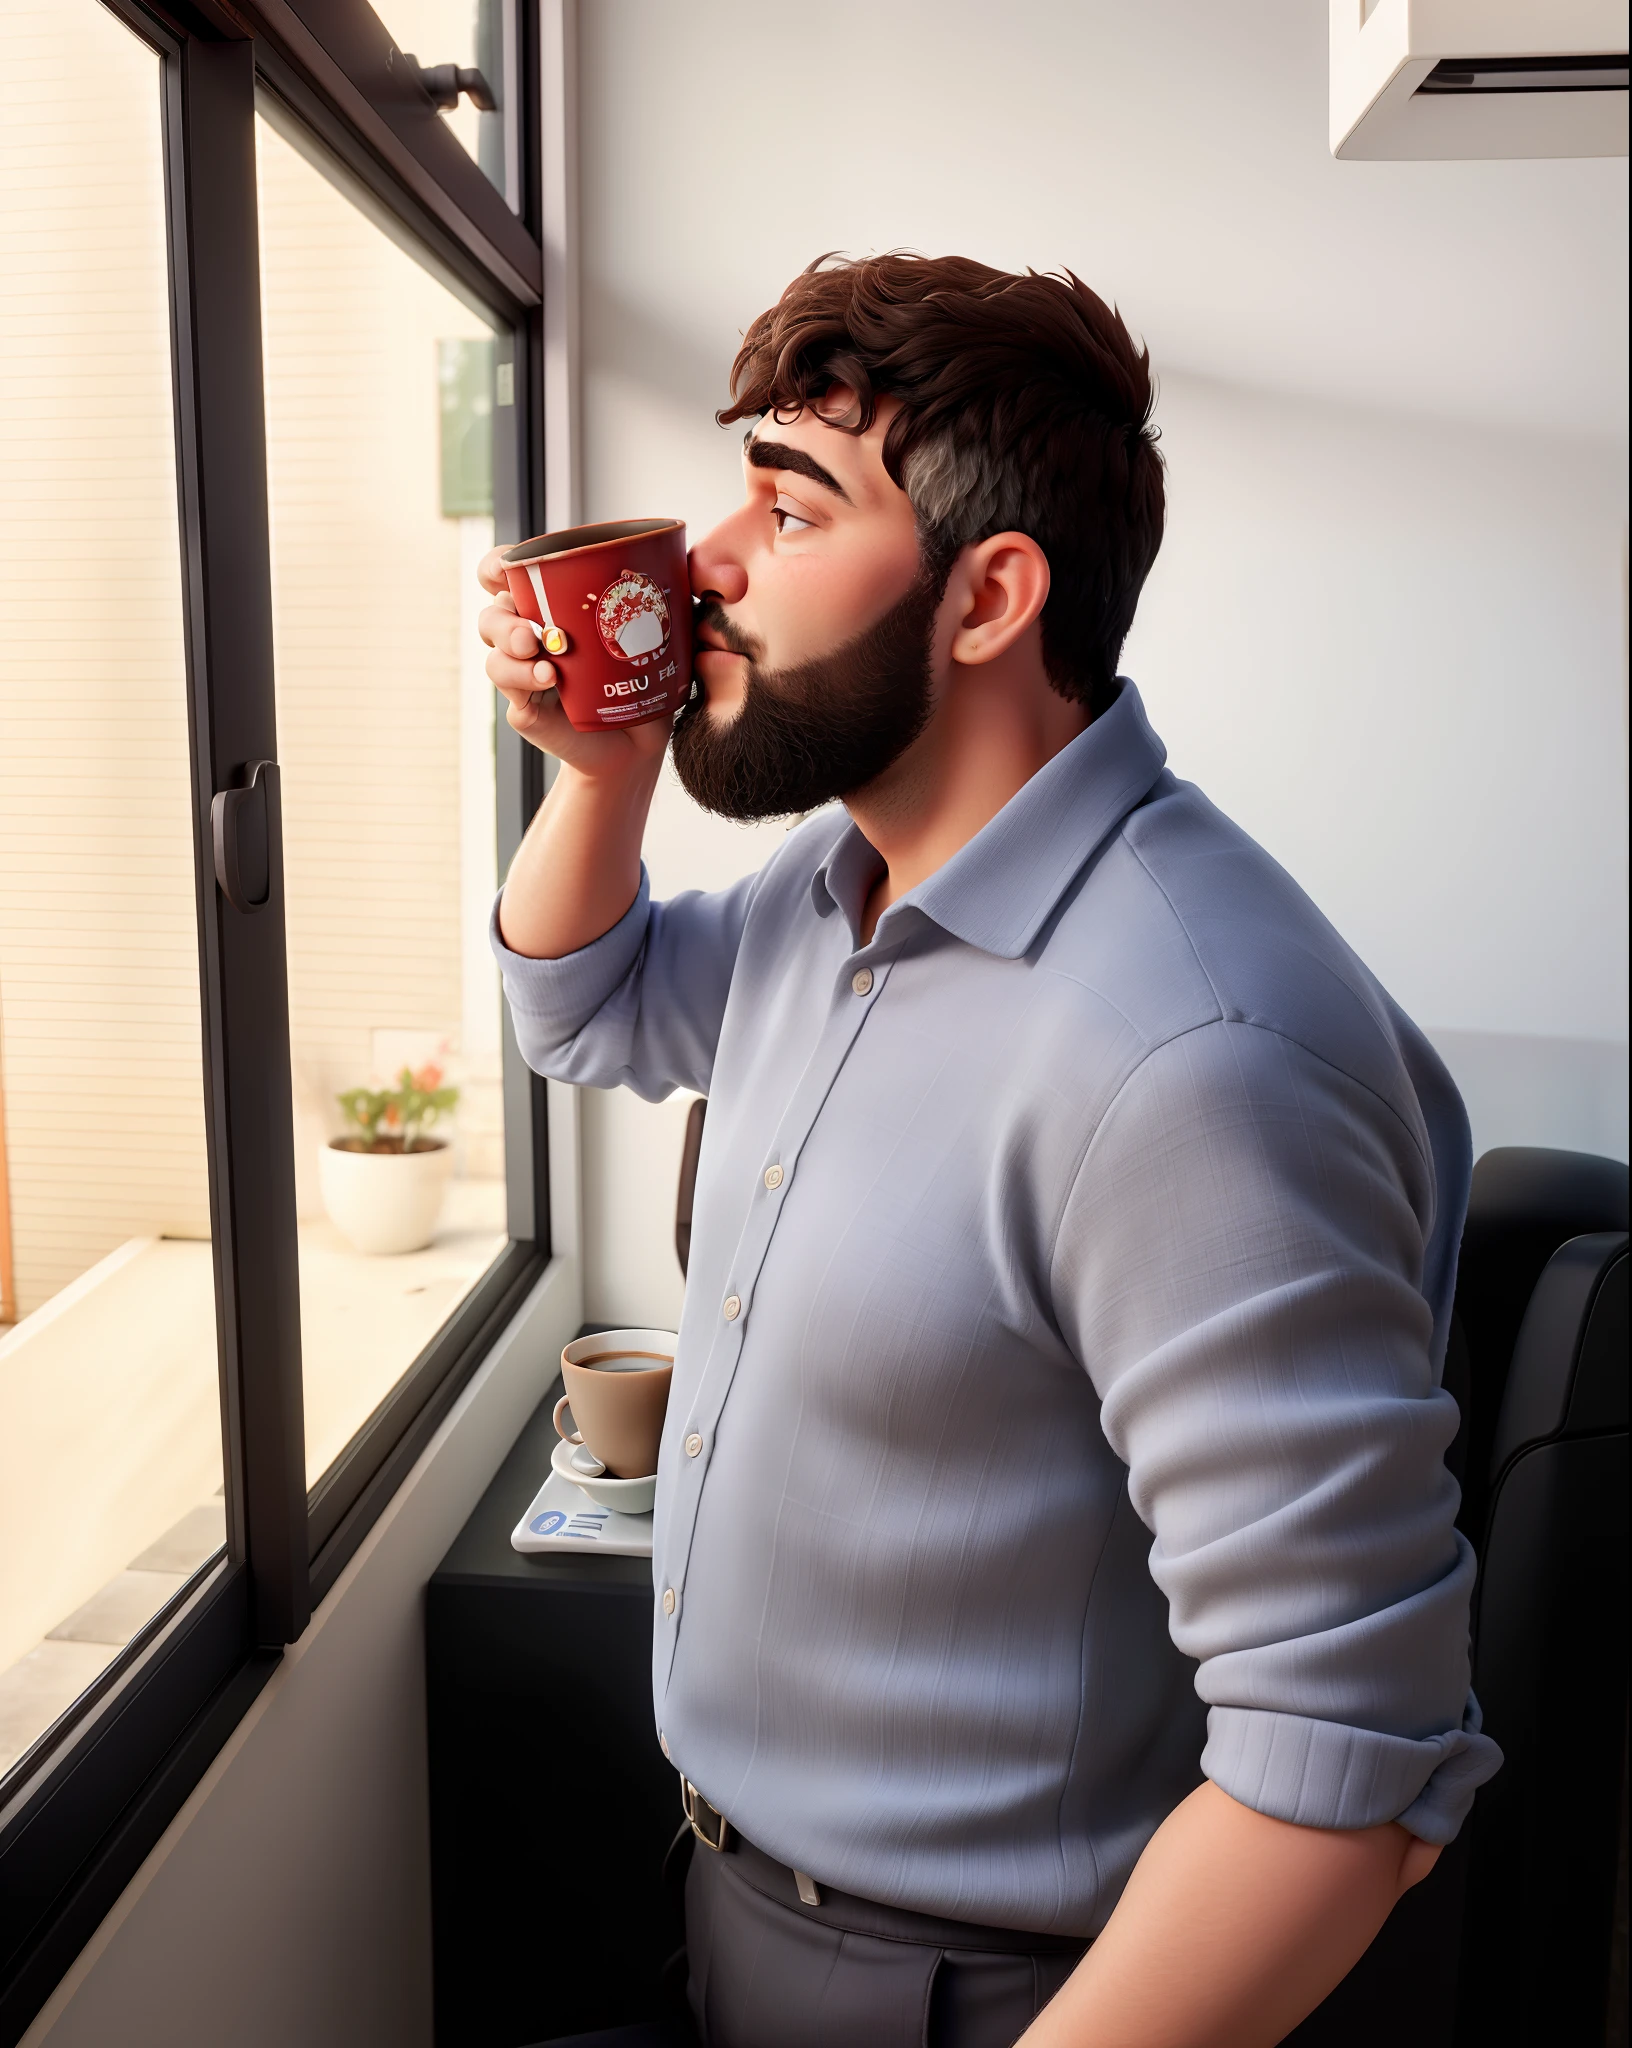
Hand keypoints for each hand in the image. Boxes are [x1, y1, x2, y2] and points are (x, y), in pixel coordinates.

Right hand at [478, 547, 673, 780]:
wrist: (643, 741)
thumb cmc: (648, 678)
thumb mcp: (668, 630)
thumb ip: (686, 596)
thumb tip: (721, 574)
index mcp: (552, 607)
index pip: (508, 575)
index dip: (497, 566)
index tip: (507, 568)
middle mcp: (532, 636)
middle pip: (493, 611)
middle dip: (503, 615)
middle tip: (533, 630)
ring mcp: (525, 672)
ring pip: (493, 648)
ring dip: (509, 645)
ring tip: (539, 652)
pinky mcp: (527, 707)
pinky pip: (508, 686)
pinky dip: (522, 678)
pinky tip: (549, 679)